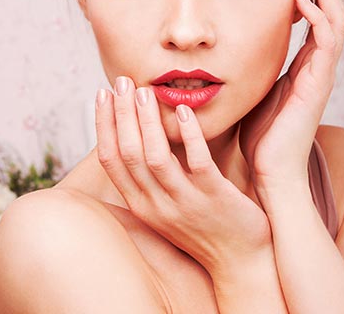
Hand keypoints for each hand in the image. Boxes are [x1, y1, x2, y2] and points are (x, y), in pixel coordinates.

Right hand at [95, 78, 271, 273]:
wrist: (241, 260)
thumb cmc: (203, 225)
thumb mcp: (166, 205)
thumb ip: (150, 175)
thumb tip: (137, 133)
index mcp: (142, 205)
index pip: (112, 160)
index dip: (103, 124)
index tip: (103, 94)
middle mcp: (157, 205)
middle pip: (129, 154)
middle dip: (122, 114)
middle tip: (122, 82)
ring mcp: (185, 203)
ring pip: (156, 157)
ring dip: (147, 121)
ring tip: (145, 91)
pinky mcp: (215, 198)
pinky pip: (197, 162)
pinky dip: (188, 134)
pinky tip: (184, 110)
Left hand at [238, 0, 343, 200]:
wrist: (271, 173)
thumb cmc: (259, 135)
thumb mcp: (253, 91)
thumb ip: (249, 69)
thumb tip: (223, 50)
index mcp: (302, 64)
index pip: (314, 17)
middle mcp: (316, 65)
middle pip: (329, 10)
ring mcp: (320, 73)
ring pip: (335, 19)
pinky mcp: (318, 83)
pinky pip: (328, 41)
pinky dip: (317, 16)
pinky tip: (301, 0)